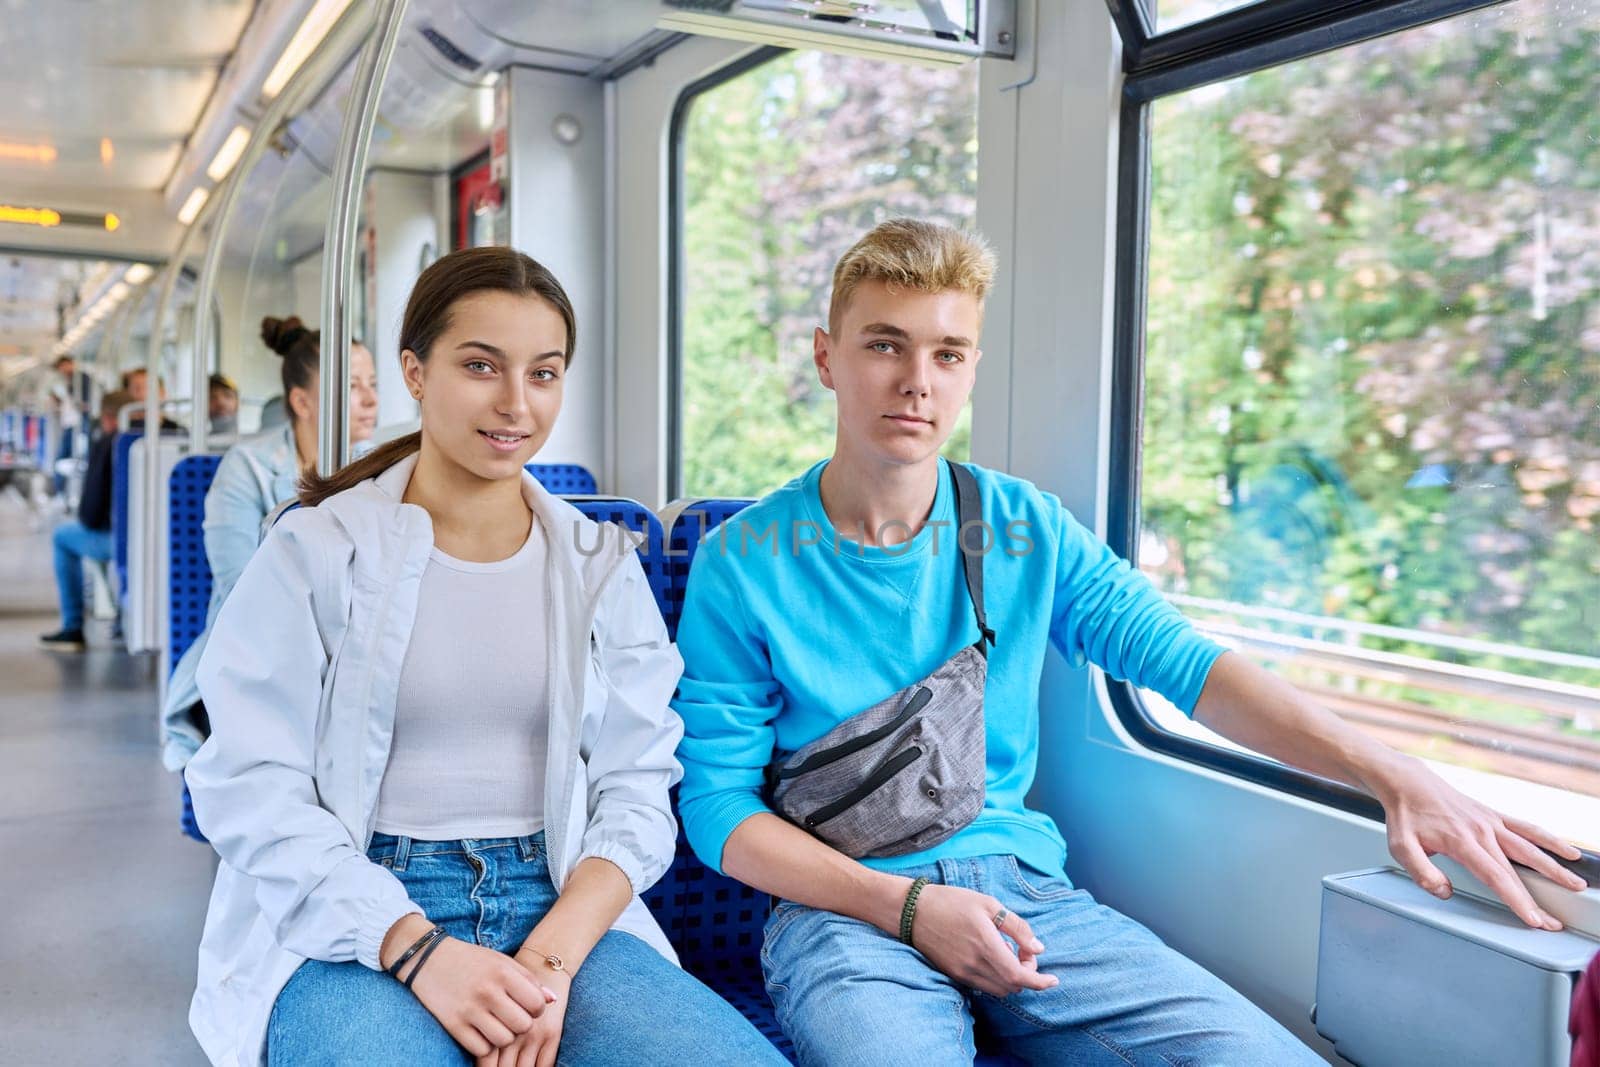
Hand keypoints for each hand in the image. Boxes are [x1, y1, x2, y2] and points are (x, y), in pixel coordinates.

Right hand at [405, 937, 558, 1056]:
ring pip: (504, 1040)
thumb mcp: (501, 962)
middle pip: (523, 1025)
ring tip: (497, 1024)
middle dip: (521, 1024)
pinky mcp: (453, 1025)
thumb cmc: (471, 960)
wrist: (427, 959)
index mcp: (503, 972)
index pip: (537, 1004)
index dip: (536, 1009)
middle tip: (512, 1016)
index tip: (526, 1005)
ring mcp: (469, 1010)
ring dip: (504, 1036)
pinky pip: (481, 1049)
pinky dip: (484, 1044)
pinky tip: (481, 1031)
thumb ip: (528, 980)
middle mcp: (488, 991)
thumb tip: (553, 1000)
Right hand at [907, 884, 1058, 997]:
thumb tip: (1038, 948)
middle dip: (1027, 974)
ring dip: (1012, 978)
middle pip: (1012, 986)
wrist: (913, 911)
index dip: (1040, 982)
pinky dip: (996, 978)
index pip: (1020, 976)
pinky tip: (992, 957)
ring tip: (1008, 953)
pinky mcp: (954, 975)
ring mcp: (963, 972)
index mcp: (986, 945)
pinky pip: (983, 986)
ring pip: (999, 989)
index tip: (1054, 979)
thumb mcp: (989, 904)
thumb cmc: (952, 902)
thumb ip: (1017, 927)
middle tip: (1025, 952)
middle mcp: (975, 964)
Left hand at [1372, 753, 1586, 928]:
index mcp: (1461, 841)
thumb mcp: (1401, 847)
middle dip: (1538, 900)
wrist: (1409, 783)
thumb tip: (1445, 891)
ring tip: (1577, 884)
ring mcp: (1491, 822)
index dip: (1517, 900)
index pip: (1496, 877)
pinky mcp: (1494, 816)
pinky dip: (1549, 839)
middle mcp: (1482, 831)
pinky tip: (1567, 850)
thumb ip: (1421, 873)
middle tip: (1555, 922)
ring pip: (1530, 847)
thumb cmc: (1406, 816)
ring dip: (1555, 867)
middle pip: (1516, 870)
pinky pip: (1527, 828)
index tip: (1533, 919)